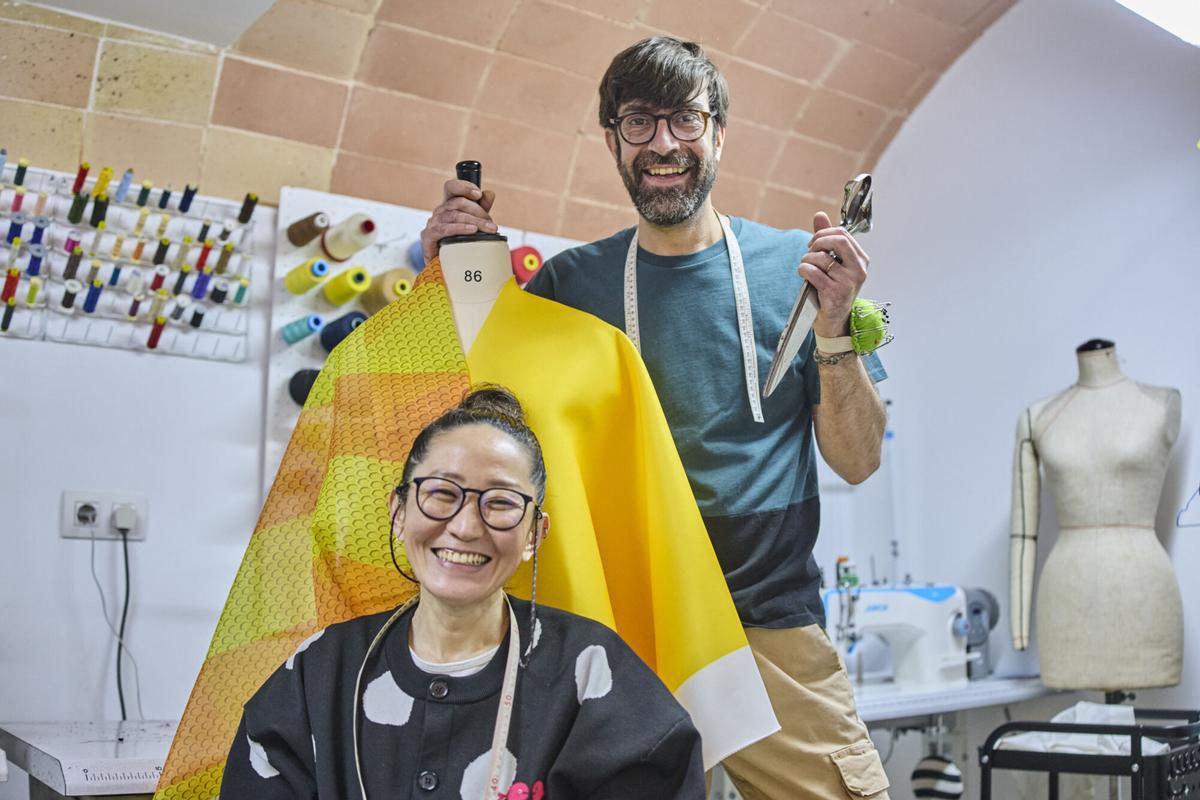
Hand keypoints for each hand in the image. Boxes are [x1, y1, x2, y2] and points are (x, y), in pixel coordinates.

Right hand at [420, 179, 497, 260]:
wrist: (447, 267)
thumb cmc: (460, 243)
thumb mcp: (474, 223)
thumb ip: (481, 208)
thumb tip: (489, 193)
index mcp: (449, 204)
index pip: (451, 187)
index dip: (464, 186)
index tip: (479, 194)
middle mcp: (439, 211)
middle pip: (457, 203)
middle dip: (478, 211)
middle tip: (491, 224)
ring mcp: (432, 223)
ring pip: (454, 216)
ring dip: (474, 221)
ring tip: (488, 229)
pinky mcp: (428, 237)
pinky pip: (444, 229)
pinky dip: (459, 228)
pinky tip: (472, 231)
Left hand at [797, 211, 869, 338]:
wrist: (833, 322)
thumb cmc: (832, 290)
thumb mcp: (832, 263)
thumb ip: (826, 239)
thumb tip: (820, 215)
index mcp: (860, 260)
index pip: (843, 234)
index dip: (824, 234)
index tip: (813, 243)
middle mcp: (859, 270)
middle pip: (838, 240)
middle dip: (817, 242)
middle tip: (809, 250)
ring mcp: (849, 282)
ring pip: (822, 257)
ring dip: (807, 259)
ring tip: (806, 268)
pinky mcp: (836, 293)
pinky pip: (814, 272)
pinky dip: (804, 270)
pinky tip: (804, 275)